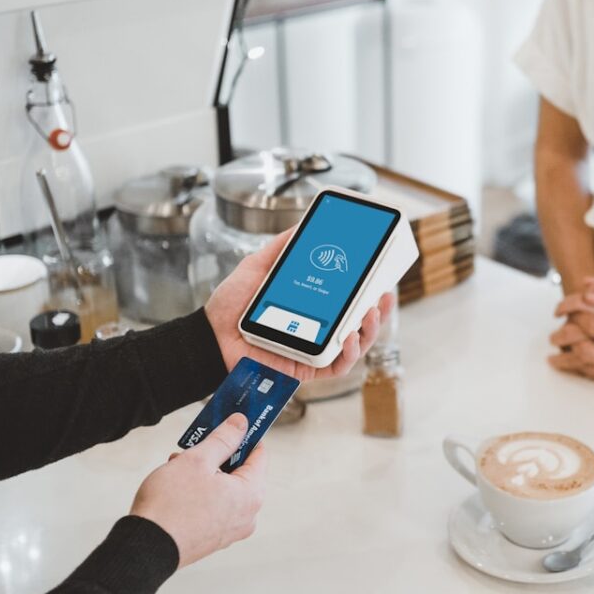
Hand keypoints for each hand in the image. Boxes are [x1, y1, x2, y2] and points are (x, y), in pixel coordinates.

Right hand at [130, 413, 266, 568]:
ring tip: (179, 465)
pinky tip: (178, 486)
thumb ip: (223, 439)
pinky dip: (201, 494)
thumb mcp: (198, 460)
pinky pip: (214, 507)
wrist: (145, 548)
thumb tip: (241, 423)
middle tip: (195, 447)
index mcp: (252, 494)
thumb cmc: (171, 505)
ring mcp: (231, 531)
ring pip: (225, 490)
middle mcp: (248, 515)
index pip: (259, 454)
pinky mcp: (213, 540)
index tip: (230, 425)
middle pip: (241, 473)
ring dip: (206, 474)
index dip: (244, 436)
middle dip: (218, 457)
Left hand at [204, 228, 393, 381]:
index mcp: (313, 306)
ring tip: (370, 312)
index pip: (348, 299)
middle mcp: (318, 329)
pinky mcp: (308, 369)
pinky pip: (338, 366)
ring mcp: (315, 350)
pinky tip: (348, 337)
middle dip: (378, 310)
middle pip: (359, 322)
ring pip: (356, 345)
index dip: (368, 290)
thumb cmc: (232, 306)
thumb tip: (303, 224)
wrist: (210, 336)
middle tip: (383, 293)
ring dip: (369, 329)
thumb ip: (281, 247)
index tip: (381, 275)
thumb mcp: (258, 267)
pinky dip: (348, 353)